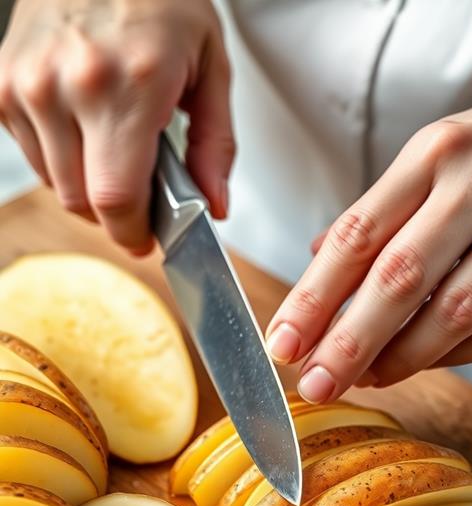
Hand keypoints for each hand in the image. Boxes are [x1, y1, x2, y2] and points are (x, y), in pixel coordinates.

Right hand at [0, 0, 233, 253]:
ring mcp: (27, 85)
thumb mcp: (210, 66)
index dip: (132, 232)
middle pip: (83, 202)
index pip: (116, 198)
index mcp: (129, 84)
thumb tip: (214, 206)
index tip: (145, 237)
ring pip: (56, 186)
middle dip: (115, 211)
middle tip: (140, 186)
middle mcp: (69, 86)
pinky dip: (61, 158)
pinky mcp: (2, 86)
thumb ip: (215, 145)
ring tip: (112, 142)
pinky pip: (32, 157)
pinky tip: (83, 124)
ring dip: (87, 184)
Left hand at [266, 41, 471, 401]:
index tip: (284, 340)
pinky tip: (425, 363)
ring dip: (400, 359)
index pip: (358, 234)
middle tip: (314, 381)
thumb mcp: (436, 152)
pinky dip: (456, 357)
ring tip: (364, 378)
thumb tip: (317, 260)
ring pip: (453, 313)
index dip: (313, 296)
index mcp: (436, 153)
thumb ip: (380, 210)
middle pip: (399, 279)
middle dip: (347, 342)